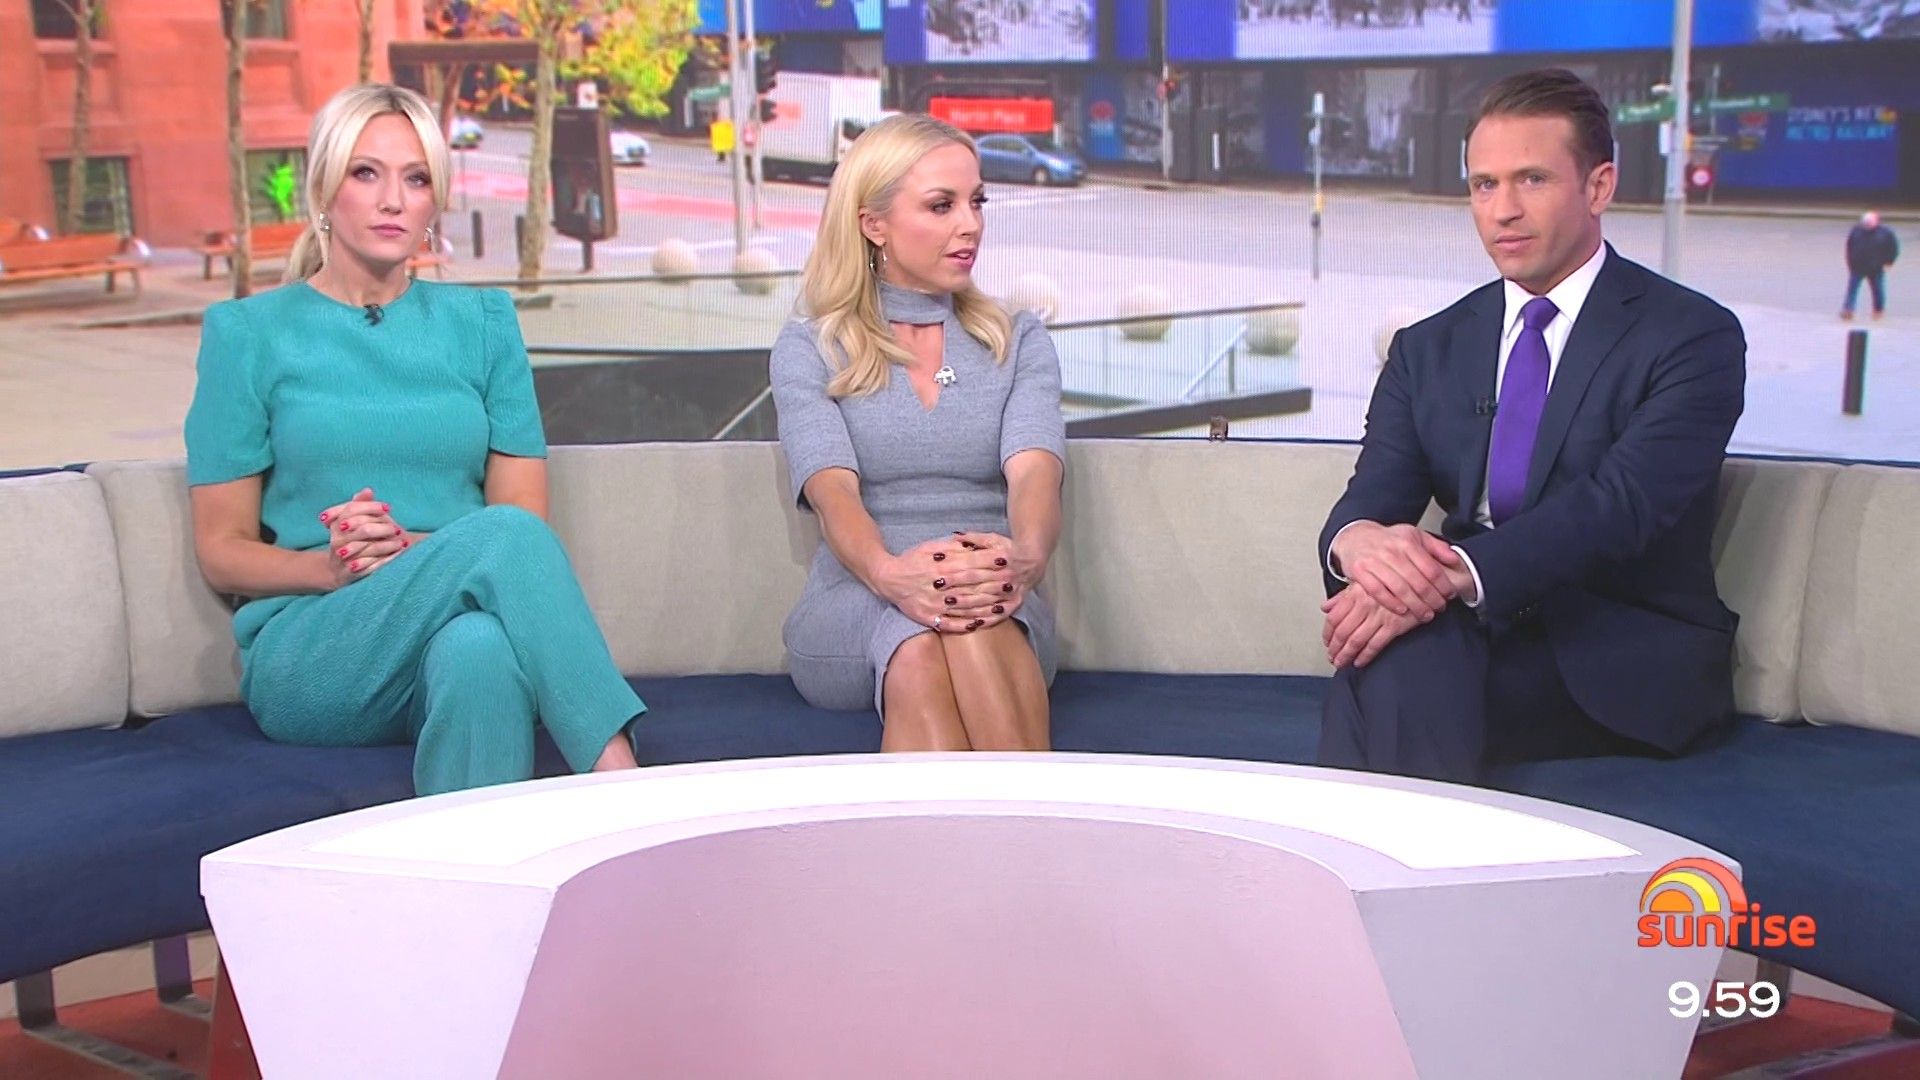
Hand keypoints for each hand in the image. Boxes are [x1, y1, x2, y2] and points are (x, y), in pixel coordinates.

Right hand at [317, 487, 409, 587]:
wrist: (338, 570)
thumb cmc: (351, 541)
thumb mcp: (353, 522)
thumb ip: (359, 505)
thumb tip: (368, 490)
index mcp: (336, 524)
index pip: (352, 509)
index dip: (371, 507)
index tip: (388, 508)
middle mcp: (336, 540)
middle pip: (363, 529)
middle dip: (383, 528)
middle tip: (397, 529)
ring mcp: (342, 557)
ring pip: (369, 548)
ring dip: (388, 545)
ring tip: (401, 543)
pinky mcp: (349, 572)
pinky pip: (370, 566)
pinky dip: (386, 560)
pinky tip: (397, 556)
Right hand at [872, 536, 1014, 633]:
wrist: (887, 579)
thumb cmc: (911, 560)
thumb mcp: (929, 546)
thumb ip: (952, 546)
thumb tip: (973, 544)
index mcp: (939, 567)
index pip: (970, 565)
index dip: (989, 563)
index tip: (1006, 560)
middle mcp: (938, 587)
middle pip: (971, 586)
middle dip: (993, 584)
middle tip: (1012, 582)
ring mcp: (934, 605)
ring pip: (965, 607)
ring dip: (986, 607)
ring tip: (1004, 604)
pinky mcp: (929, 618)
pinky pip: (951, 624)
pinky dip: (966, 625)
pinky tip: (981, 623)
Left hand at [945, 531, 1043, 630]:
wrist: (1033, 563)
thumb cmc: (1008, 549)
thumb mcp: (994, 539)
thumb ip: (975, 538)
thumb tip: (955, 536)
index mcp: (1001, 557)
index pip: (975, 565)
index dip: (956, 570)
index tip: (939, 574)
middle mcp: (1007, 576)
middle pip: (978, 583)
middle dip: (957, 587)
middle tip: (937, 591)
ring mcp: (1011, 593)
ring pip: (985, 601)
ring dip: (965, 605)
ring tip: (947, 606)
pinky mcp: (1014, 605)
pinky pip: (997, 616)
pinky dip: (982, 619)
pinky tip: (967, 622)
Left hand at [1322, 587, 1423, 668]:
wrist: (1421, 582)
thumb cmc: (1394, 582)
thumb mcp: (1365, 583)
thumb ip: (1343, 597)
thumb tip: (1325, 607)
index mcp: (1356, 593)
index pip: (1334, 617)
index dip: (1327, 633)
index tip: (1327, 642)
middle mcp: (1365, 605)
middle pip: (1342, 632)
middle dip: (1335, 648)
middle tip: (1332, 657)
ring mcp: (1379, 616)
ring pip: (1356, 640)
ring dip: (1346, 655)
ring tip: (1342, 663)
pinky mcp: (1394, 625)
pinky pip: (1375, 644)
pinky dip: (1365, 656)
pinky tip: (1360, 662)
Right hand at [1330, 522, 1465, 618]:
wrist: (1355, 536)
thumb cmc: (1387, 540)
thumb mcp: (1414, 536)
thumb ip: (1436, 546)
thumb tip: (1454, 559)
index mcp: (1407, 542)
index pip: (1430, 568)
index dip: (1443, 585)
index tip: (1450, 594)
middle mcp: (1390, 551)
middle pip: (1417, 582)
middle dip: (1432, 599)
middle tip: (1439, 608)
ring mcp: (1373, 562)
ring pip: (1399, 589)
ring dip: (1415, 605)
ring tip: (1425, 614)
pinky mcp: (1359, 572)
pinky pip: (1377, 592)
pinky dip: (1391, 603)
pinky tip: (1402, 610)